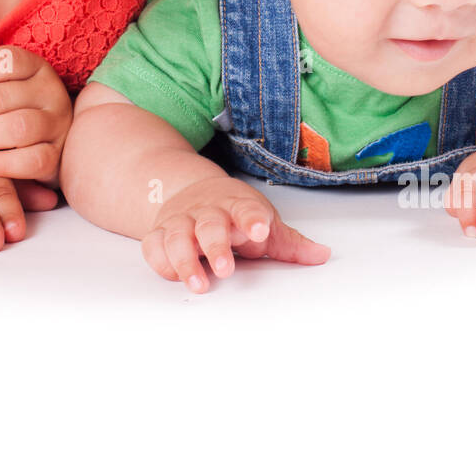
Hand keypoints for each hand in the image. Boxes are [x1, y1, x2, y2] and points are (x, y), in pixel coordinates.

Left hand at [0, 45, 70, 210]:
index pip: (5, 61)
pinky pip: (32, 161)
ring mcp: (58, 125)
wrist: (41, 145)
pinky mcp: (57, 157)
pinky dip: (3, 164)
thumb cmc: (5, 112)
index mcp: (35, 68)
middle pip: (4, 96)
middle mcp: (51, 92)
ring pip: (19, 127)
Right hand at [142, 173, 330, 293]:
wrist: (192, 190)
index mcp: (237, 206)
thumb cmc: (234, 213)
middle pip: (209, 224)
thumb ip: (290, 243)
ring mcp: (181, 222)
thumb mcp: (263, 221)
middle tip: (225, 269)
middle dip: (215, 246)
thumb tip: (322, 256)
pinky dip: (160, 260)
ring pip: (176, 236)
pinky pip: (153, 245)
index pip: (246, 210)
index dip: (252, 220)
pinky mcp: (160, 233)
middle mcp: (207, 212)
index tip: (261, 231)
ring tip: (199, 285)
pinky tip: (173, 275)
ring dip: (185, 261)